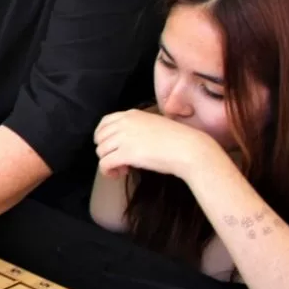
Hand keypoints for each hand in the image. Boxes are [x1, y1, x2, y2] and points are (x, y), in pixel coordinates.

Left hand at [94, 109, 220, 182]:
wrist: (189, 149)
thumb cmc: (177, 139)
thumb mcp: (153, 125)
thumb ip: (137, 127)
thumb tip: (126, 140)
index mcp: (131, 114)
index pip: (104, 122)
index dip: (102, 136)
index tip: (109, 146)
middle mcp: (124, 123)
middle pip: (99, 138)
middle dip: (106, 150)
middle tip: (119, 160)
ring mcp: (123, 137)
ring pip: (100, 151)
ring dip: (108, 162)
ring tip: (123, 168)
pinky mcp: (126, 153)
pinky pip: (105, 163)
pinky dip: (108, 171)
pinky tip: (120, 174)